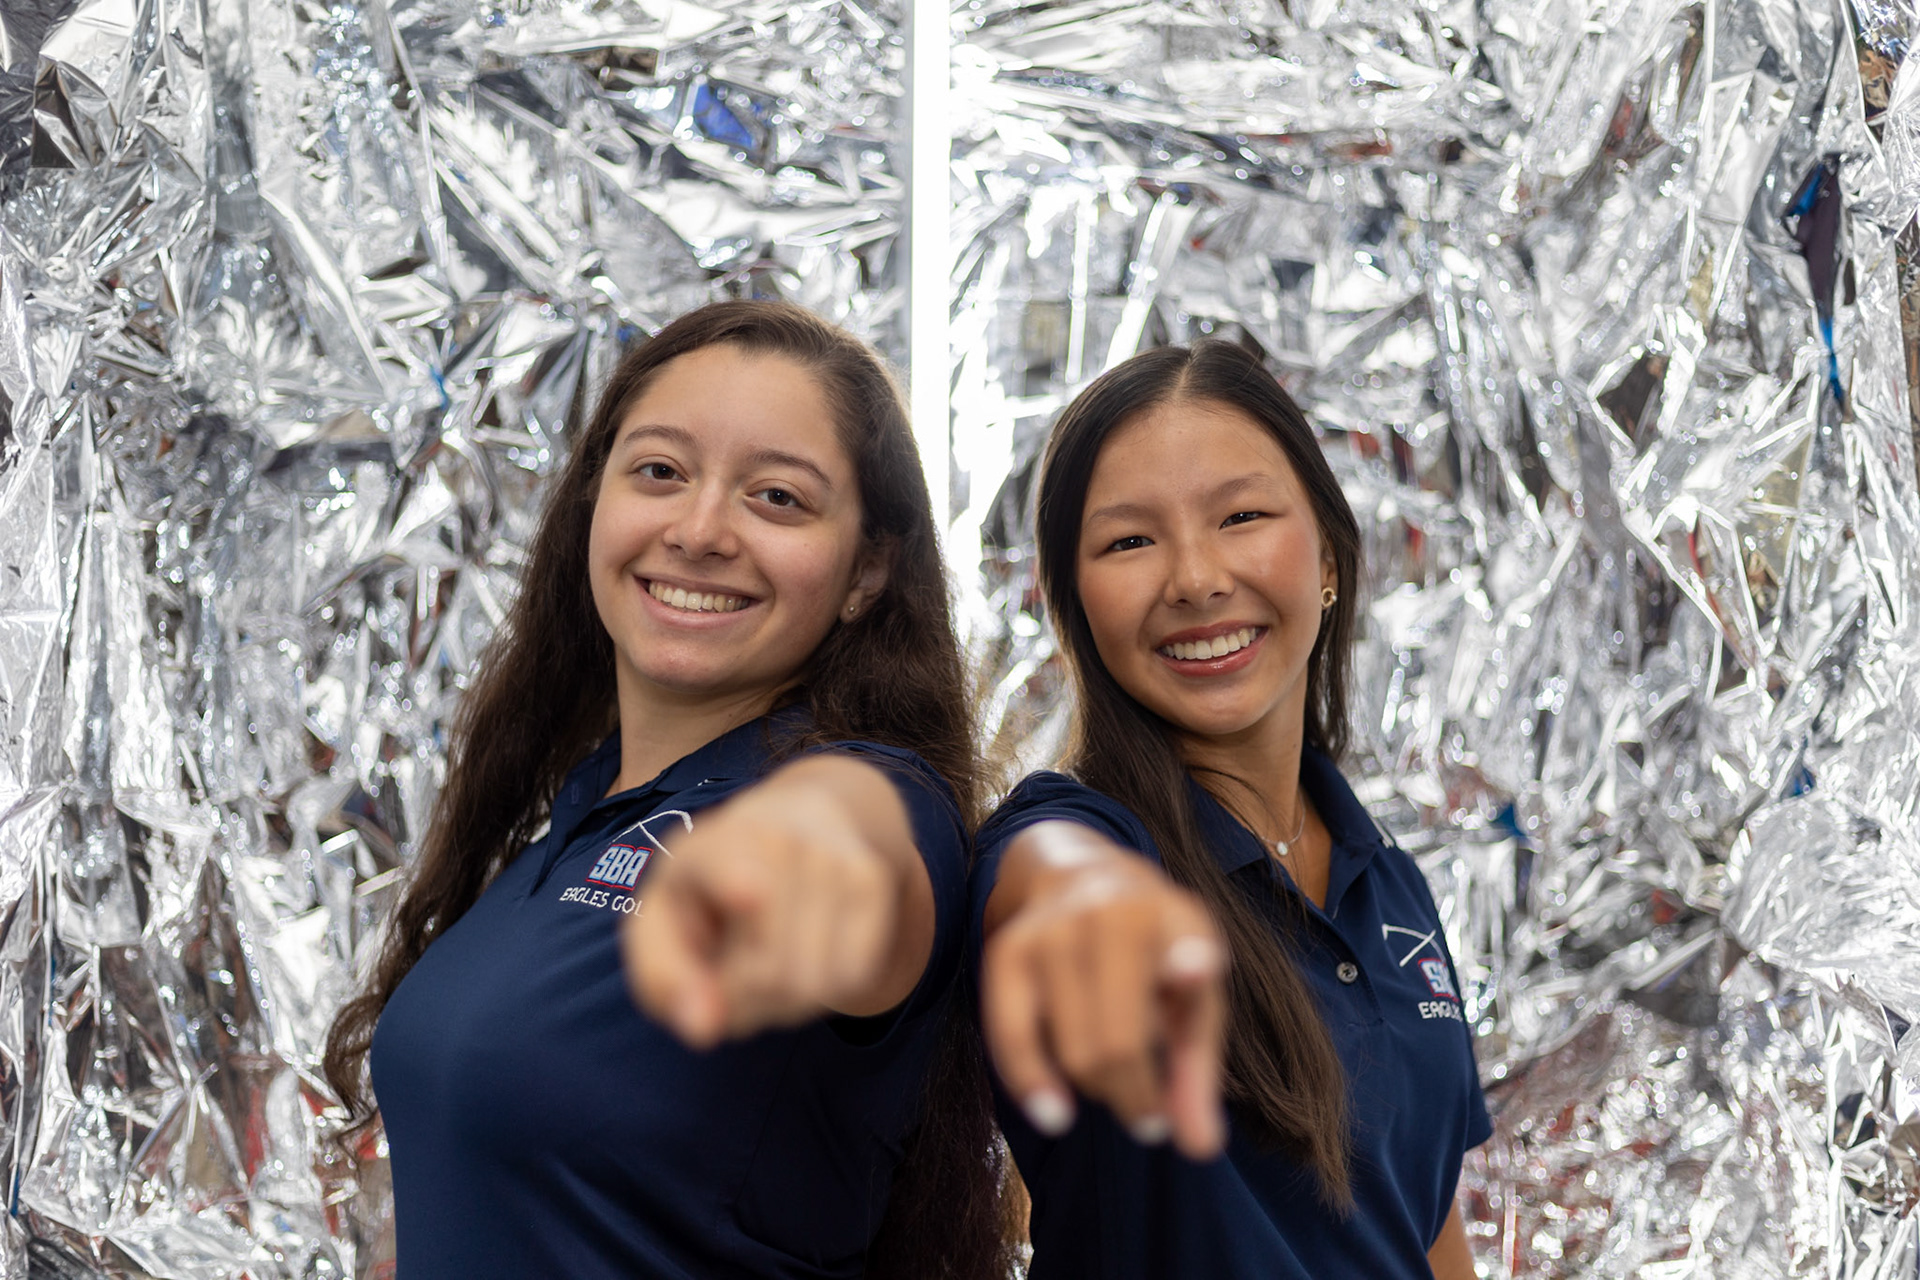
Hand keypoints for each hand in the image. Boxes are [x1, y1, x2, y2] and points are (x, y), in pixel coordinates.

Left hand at [622, 756, 928, 1047]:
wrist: (793, 827)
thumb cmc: (712, 896)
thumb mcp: (663, 930)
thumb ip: (665, 982)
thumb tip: (703, 1030)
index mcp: (706, 849)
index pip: (725, 865)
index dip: (735, 881)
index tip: (746, 891)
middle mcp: (774, 839)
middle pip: (770, 972)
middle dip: (745, 1003)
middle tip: (731, 980)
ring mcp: (829, 857)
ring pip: (814, 982)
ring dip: (784, 1003)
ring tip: (766, 966)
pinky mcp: (871, 879)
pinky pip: (854, 976)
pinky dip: (826, 991)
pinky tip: (806, 958)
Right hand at [979, 821, 1227, 1158]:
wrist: (1081, 874)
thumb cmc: (1153, 952)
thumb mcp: (1193, 992)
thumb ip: (1197, 1070)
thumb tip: (1199, 1150)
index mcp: (1167, 917)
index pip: (1183, 953)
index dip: (1190, 964)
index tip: (1195, 972)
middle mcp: (1105, 915)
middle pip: (1120, 1044)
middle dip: (1136, 1098)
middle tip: (1149, 1117)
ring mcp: (1050, 932)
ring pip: (1074, 1052)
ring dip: (1098, 1091)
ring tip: (1116, 1088)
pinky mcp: (1006, 952)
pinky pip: (1013, 1038)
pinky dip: (1032, 1084)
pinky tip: (1056, 1115)